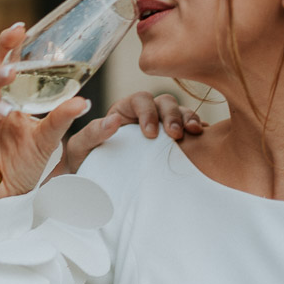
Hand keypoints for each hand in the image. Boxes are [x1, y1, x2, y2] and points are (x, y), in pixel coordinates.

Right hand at [0, 24, 90, 199]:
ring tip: (1, 112)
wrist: (9, 198)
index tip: (19, 30)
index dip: (6, 45)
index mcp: (4, 96)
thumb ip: (61, 118)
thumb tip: (83, 102)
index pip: (2, 63)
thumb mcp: (47, 140)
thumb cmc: (24, 164)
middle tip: (11, 73)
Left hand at [59, 92, 204, 175]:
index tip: (149, 133)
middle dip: (172, 115)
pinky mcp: (175, 142)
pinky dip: (198, 131)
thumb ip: (92, 132)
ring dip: (189, 119)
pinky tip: (202, 141)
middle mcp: (145, 114)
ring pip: (181, 112)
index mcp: (124, 110)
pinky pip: (191, 130)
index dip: (147, 111)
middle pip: (165, 102)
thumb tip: (113, 120)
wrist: (98, 184)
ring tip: (194, 133)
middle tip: (176, 134)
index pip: (140, 100)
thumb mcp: (80, 147)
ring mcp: (163, 126)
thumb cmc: (86, 162)